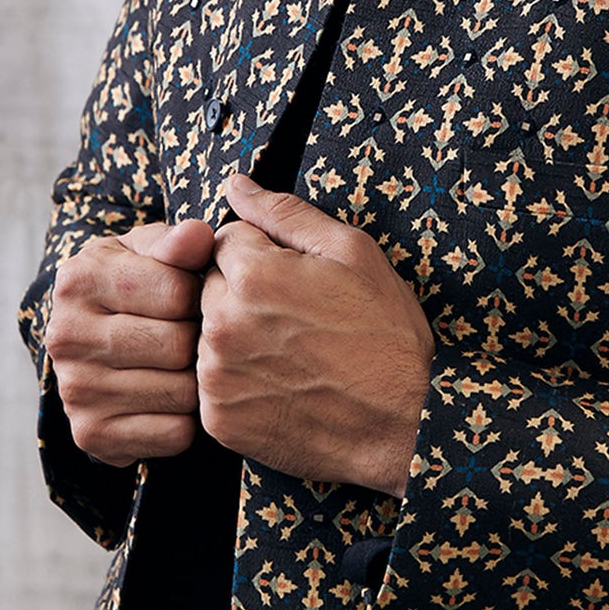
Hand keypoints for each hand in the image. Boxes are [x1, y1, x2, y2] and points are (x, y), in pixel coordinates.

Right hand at [46, 219, 215, 465]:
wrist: (99, 339)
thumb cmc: (140, 285)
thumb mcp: (153, 252)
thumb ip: (179, 243)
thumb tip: (199, 236)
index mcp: (79, 279)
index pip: (176, 293)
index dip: (200, 296)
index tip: (193, 296)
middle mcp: (66, 336)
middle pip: (177, 345)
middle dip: (199, 340)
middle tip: (194, 334)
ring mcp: (74, 390)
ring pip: (180, 392)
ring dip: (197, 381)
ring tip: (185, 364)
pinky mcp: (91, 434)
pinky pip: (174, 434)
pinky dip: (187, 420)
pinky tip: (173, 399)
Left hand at [196, 173, 433, 497]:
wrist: (402, 425)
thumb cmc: (386, 335)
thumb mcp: (352, 254)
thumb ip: (284, 213)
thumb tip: (235, 184)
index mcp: (252, 275)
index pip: (225, 240)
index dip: (261, 255)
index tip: (294, 281)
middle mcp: (223, 325)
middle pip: (209, 287)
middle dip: (241, 294)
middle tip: (295, 320)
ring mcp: (217, 377)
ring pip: (207, 336)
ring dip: (236, 338)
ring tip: (292, 355)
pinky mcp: (218, 420)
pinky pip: (211, 384)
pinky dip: (237, 383)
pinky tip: (281, 386)